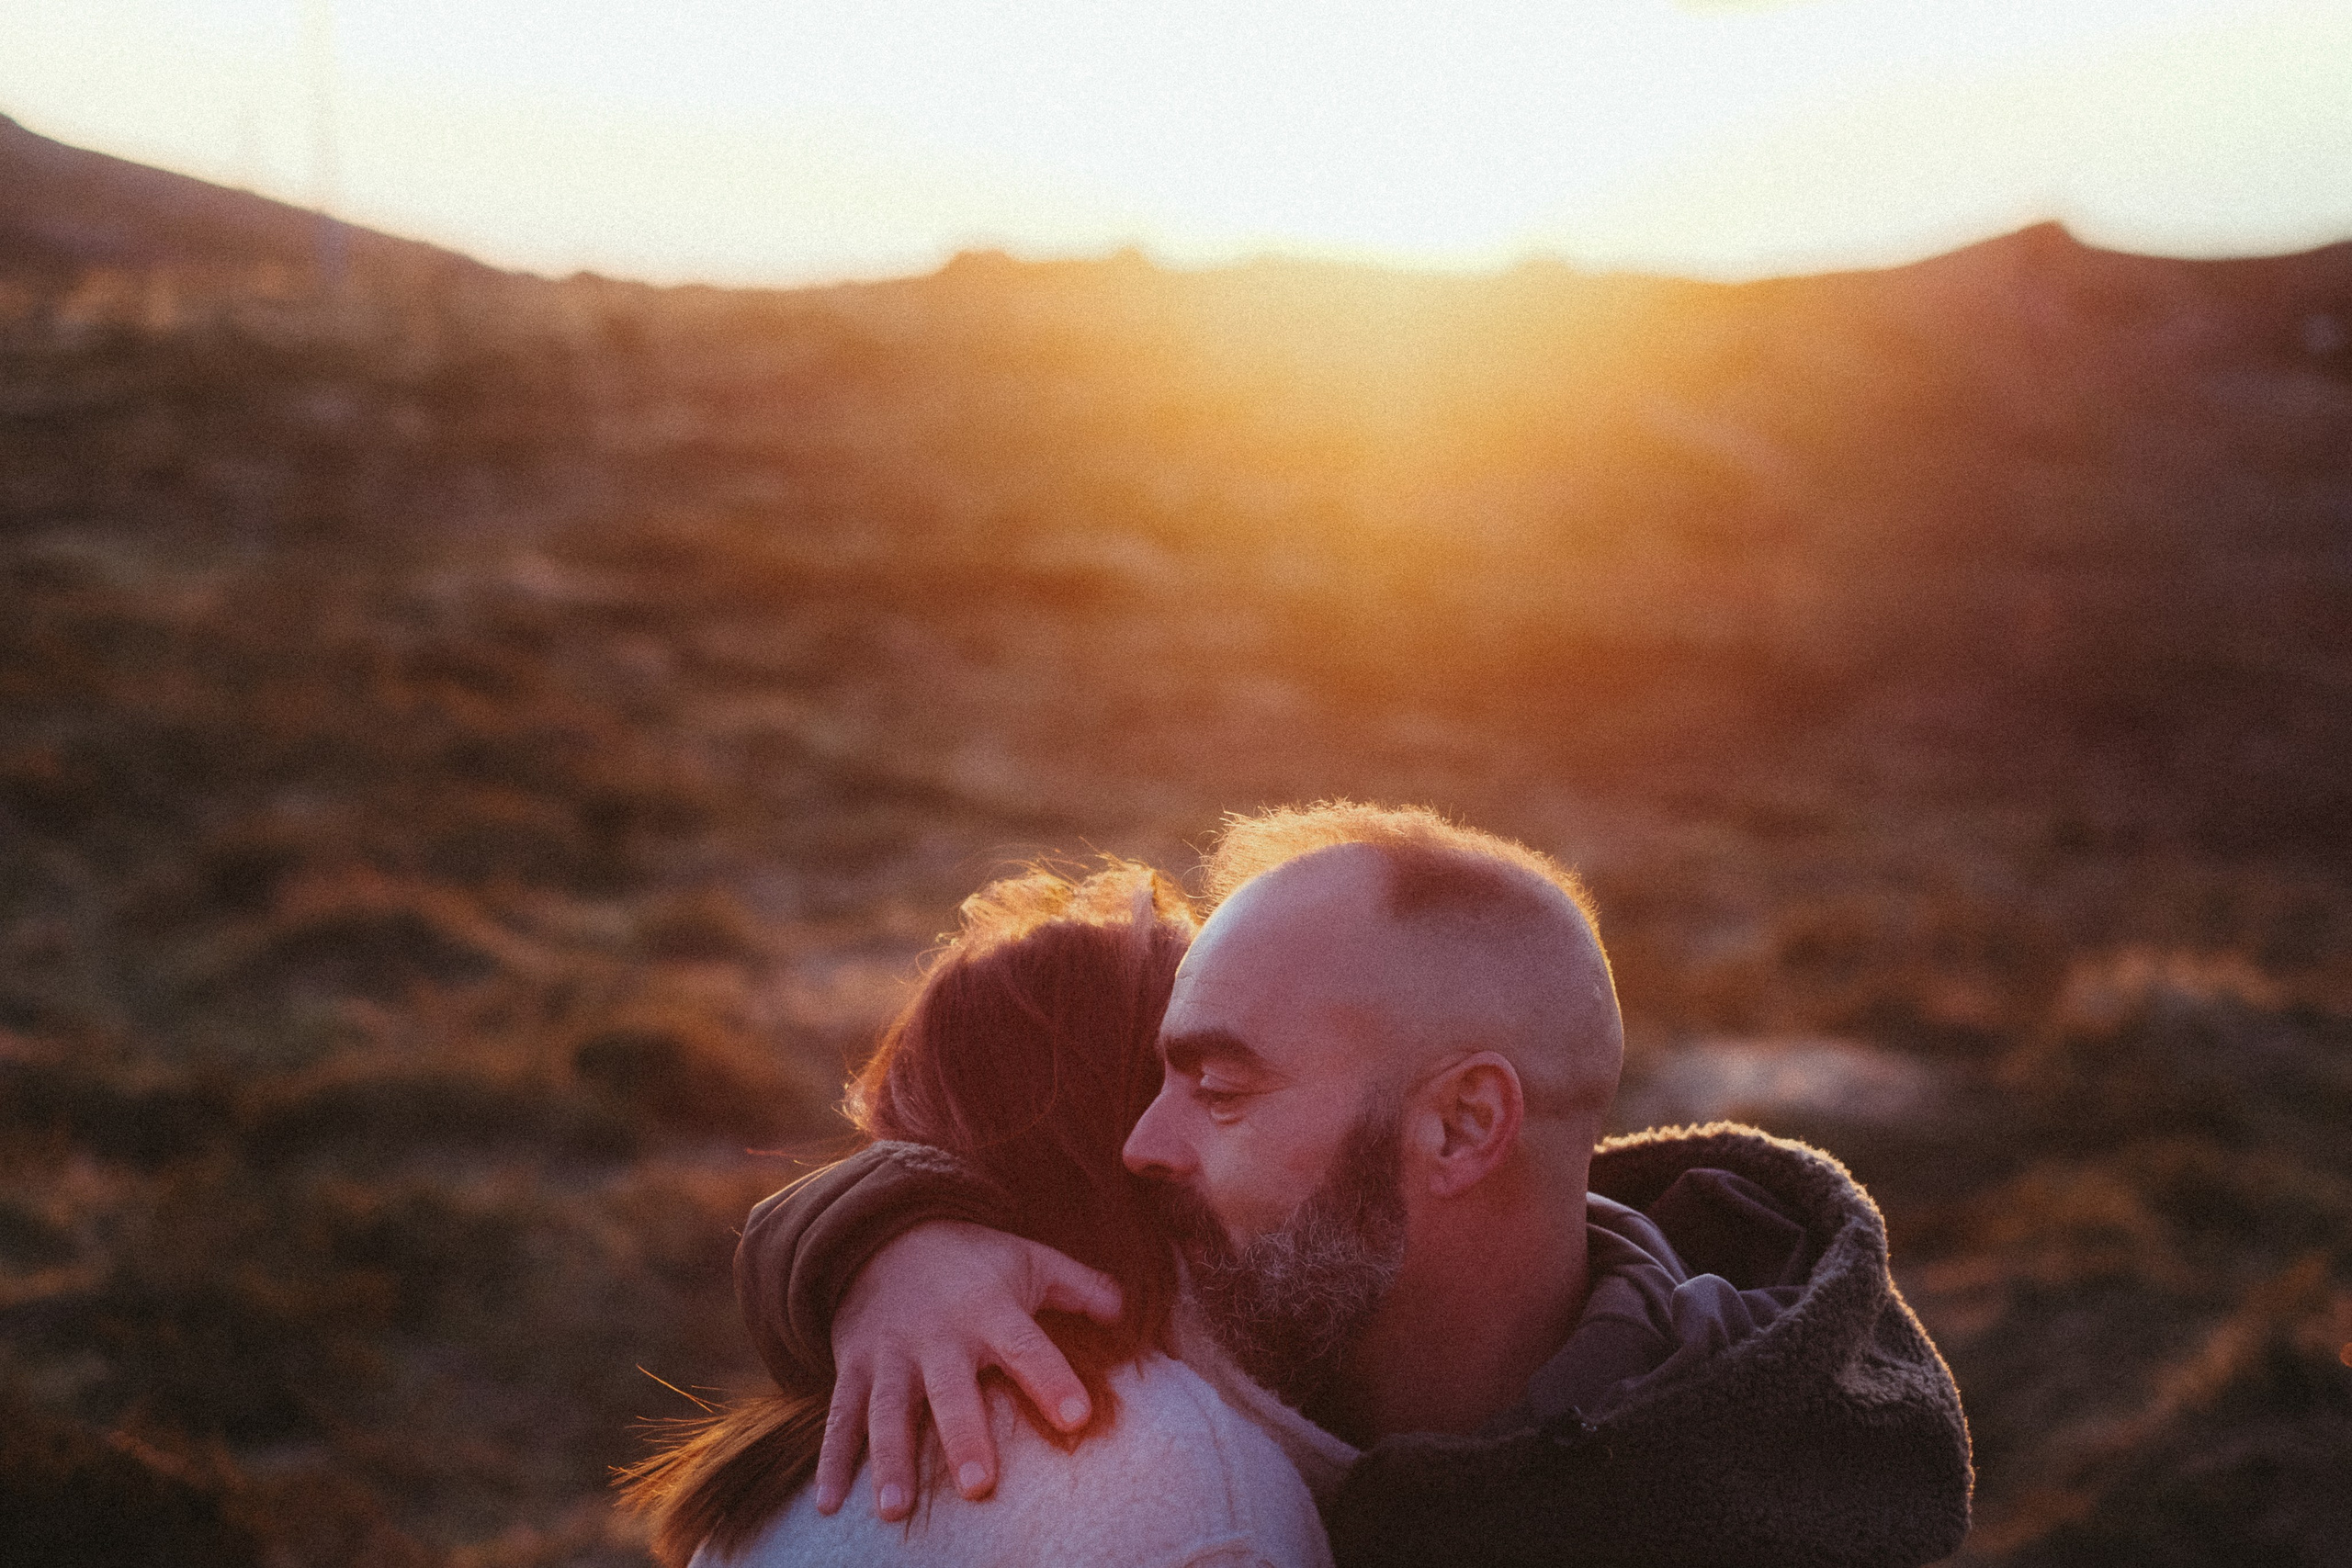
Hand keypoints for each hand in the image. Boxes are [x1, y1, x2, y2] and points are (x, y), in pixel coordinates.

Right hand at [814, 1221, 1122, 1520]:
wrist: (883, 1232)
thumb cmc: (971, 1259)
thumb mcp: (1027, 1259)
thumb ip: (1078, 1287)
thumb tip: (1128, 1310)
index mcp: (987, 1310)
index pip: (1026, 1347)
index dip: (1051, 1380)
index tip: (1077, 1417)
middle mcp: (937, 1335)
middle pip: (950, 1390)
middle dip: (962, 1436)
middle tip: (979, 1486)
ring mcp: (889, 1353)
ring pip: (886, 1410)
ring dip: (889, 1460)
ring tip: (895, 1510)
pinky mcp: (853, 1366)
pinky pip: (839, 1416)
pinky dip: (831, 1459)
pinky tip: (827, 1506)